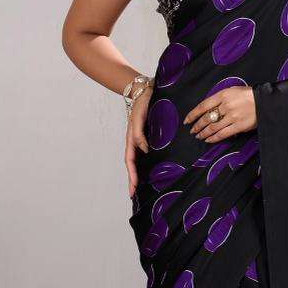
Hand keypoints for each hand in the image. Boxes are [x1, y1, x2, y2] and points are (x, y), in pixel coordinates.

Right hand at [124, 79, 154, 197]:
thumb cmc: (142, 104)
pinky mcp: (152, 138)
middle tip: (135, 195)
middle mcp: (137, 143)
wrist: (147, 91)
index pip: (130, 161)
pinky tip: (157, 172)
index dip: (132, 175)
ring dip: (142, 174)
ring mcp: (144, 141)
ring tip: (145, 189)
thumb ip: (139, 134)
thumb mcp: (138, 118)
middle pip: (135, 165)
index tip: (134, 188)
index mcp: (131, 140)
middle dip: (134, 180)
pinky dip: (151, 164)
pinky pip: (150, 154)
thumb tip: (146, 150)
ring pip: (142, 161)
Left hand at [182, 85, 256, 142]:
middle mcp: (226, 106)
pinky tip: (209, 140)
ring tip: (199, 136)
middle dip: (197, 126)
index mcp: (223, 95)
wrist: (265, 101)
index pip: (203, 105)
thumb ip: (221, 99)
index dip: (193, 114)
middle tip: (192, 130)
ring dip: (204, 133)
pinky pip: (223, 134)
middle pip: (206, 118)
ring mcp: (232, 117)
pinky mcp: (239, 126)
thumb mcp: (233, 91)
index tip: (187, 120)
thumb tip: (210, 110)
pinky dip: (214, 138)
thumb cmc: (249, 95)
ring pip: (213, 127)